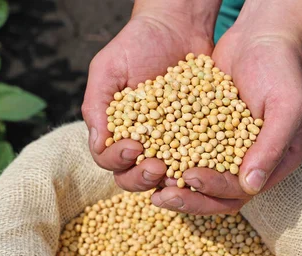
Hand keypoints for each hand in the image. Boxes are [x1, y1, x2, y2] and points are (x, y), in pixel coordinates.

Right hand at [82, 2, 216, 191]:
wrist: (177, 28)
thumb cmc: (137, 45)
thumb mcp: (108, 68)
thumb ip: (97, 105)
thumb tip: (97, 144)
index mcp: (115, 132)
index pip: (108, 160)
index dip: (118, 160)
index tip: (133, 146)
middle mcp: (140, 144)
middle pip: (134, 177)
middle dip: (142, 177)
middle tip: (157, 167)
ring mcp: (169, 144)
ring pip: (164, 177)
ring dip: (169, 180)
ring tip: (179, 173)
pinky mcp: (196, 139)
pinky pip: (196, 160)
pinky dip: (198, 167)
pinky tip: (204, 164)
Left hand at [151, 26, 301, 214]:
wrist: (263, 36)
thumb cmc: (282, 69)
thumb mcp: (286, 107)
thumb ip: (271, 147)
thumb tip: (251, 187)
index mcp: (273, 164)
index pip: (240, 192)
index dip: (214, 189)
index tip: (190, 176)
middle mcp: (250, 163)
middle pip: (216, 195)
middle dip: (189, 198)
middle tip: (160, 197)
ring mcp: (227, 150)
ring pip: (199, 178)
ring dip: (175, 184)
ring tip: (150, 182)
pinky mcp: (207, 133)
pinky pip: (187, 152)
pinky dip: (169, 157)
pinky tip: (146, 156)